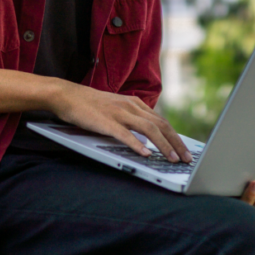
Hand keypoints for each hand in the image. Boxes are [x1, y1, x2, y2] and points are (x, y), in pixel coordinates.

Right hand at [51, 81, 192, 162]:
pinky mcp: (106, 121)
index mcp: (135, 104)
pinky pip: (125, 134)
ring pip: (149, 130)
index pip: (162, 122)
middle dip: (177, 143)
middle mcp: (132, 107)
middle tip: (187, 159)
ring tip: (173, 159)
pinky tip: (146, 154)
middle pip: (161, 125)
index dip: (176, 137)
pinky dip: (137, 145)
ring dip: (164, 146)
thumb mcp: (117, 109)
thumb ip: (132, 119)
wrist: (67, 95)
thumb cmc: (90, 105)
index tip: (185, 150)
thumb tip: (147, 136)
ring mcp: (120, 113)